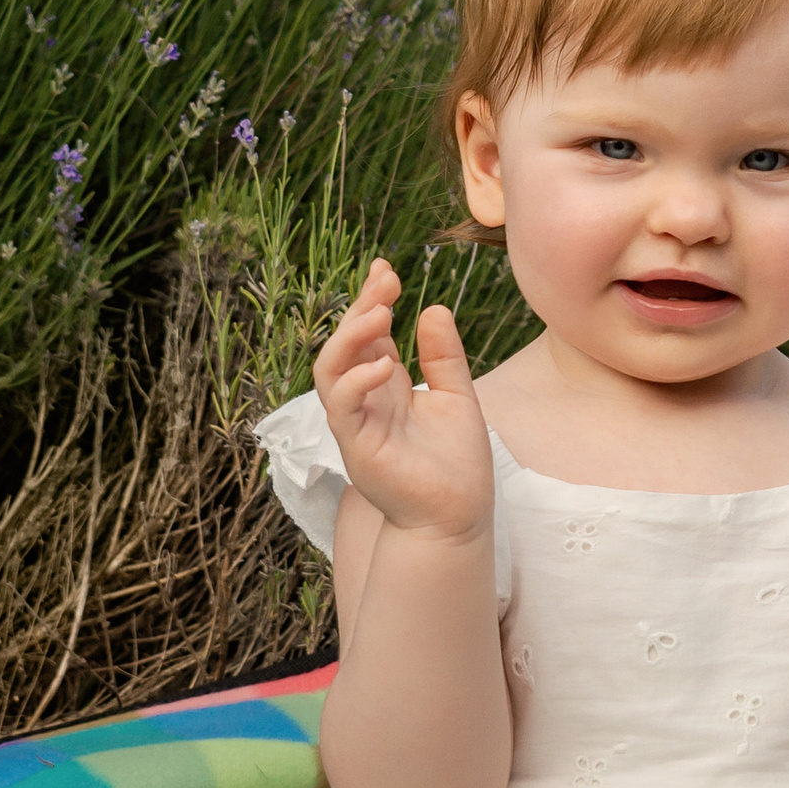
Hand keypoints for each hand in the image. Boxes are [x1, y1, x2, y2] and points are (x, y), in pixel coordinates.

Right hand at [315, 260, 494, 543]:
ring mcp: (358, 424)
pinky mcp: (358, 448)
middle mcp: (367, 402)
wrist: (459, 518)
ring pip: (330, 371)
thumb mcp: (457, 397)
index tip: (385, 268)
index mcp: (388, 388)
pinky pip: (342, 408)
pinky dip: (356, 381)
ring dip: (350, 337)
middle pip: (345, 345)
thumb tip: (433, 308)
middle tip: (385, 282)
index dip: (370, 299)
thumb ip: (444, 357)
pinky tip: (385, 364)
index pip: (368, 335)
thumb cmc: (457, 465)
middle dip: (359, 308)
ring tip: (380, 312)